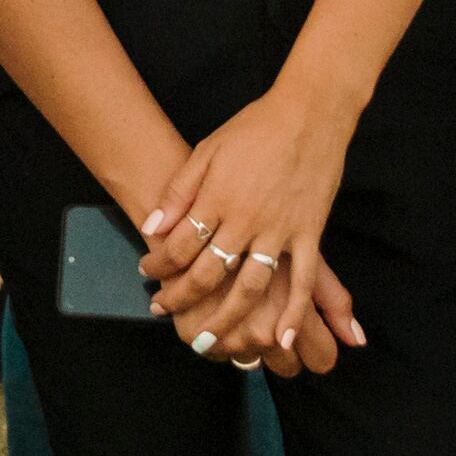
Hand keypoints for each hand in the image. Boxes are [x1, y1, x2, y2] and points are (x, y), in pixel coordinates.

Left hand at [137, 87, 369, 366]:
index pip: (179, 243)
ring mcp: (280, 230)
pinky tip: (280, 340)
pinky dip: (292, 313)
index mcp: (218, 198)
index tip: (146, 271)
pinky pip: (302, 281)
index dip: (158, 262)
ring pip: (250, 287)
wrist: (308, 114)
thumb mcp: (207, 150)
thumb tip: (153, 224)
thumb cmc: (254, 128)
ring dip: (228, 318)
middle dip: (181, 298)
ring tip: (209, 341)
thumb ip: (180, 190)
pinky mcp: (309, 234)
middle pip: (208, 273)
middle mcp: (246, 220)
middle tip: (163, 311)